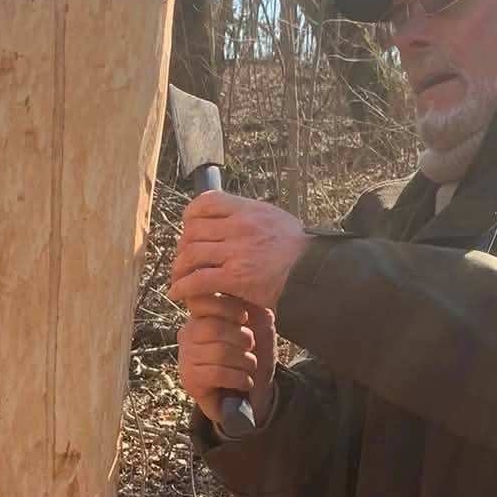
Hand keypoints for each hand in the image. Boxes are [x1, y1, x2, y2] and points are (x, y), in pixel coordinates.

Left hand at [169, 191, 309, 310]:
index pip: (207, 202)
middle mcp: (240, 226)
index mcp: (249, 210)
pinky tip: (179, 294)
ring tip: (180, 279)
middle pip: (193, 230)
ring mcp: (236, 252)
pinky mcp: (236, 278)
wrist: (317, 273)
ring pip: (191, 254)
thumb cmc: (301, 252)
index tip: (190, 228)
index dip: (190, 216)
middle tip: (185, 261)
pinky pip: (198, 280)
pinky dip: (183, 287)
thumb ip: (253, 218)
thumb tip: (234, 219)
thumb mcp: (276, 220)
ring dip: (179, 269)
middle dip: (183, 247)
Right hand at [177, 294, 276, 426]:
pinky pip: (218, 374)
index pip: (203, 301)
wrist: (246, 396)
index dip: (228, 308)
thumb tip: (261, 311)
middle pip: (214, 328)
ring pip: (219, 353)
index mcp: (201, 316)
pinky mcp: (189, 379)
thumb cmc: (249, 357)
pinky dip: (239, 378)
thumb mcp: (257, 328)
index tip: (245, 318)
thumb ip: (256, 312)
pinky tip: (244, 382)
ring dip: (245, 361)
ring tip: (249, 367)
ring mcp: (186, 357)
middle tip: (251, 348)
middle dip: (242, 338)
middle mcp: (188, 334)